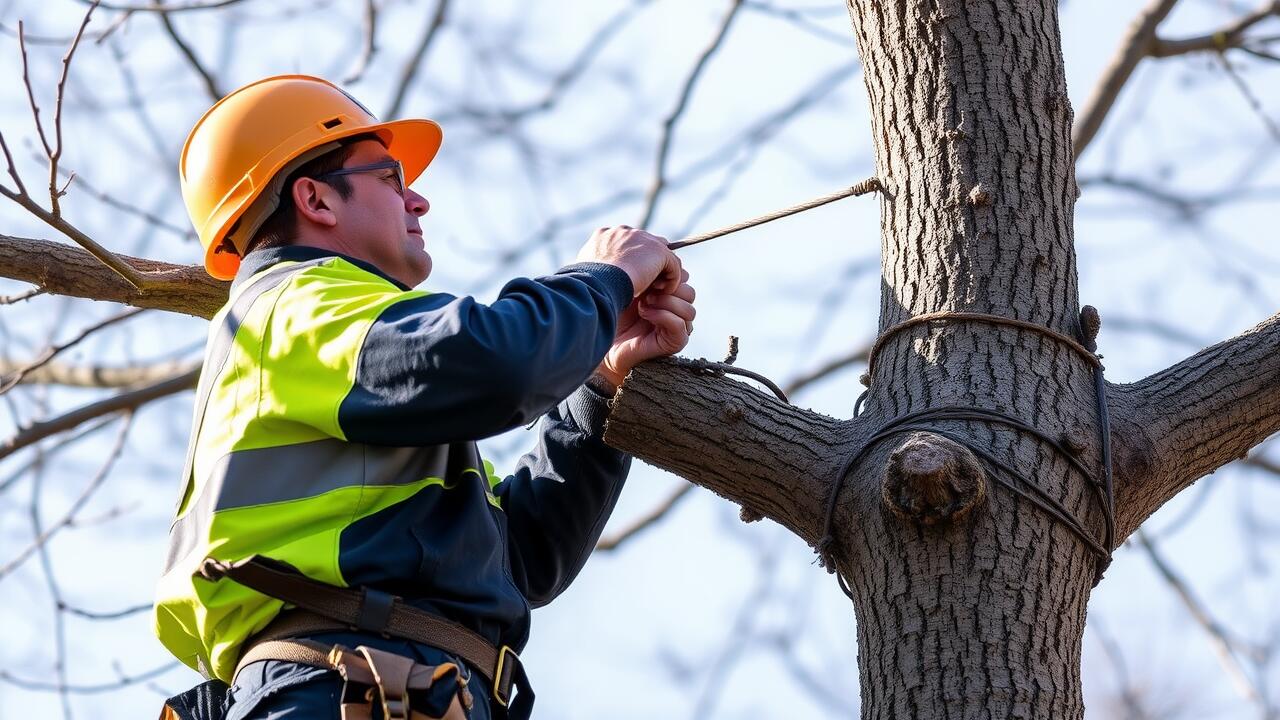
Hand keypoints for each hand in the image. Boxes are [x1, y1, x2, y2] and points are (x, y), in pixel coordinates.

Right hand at [576, 226, 681, 298]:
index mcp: (604, 234)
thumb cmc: (588, 283)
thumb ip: (594, 266)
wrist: (599, 282)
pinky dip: (672, 279)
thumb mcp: (586, 272)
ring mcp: (641, 238)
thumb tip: (593, 275)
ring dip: (660, 270)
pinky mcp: (657, 251)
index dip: (631, 258)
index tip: (631, 276)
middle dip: (648, 262)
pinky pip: (673, 264)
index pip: (626, 241)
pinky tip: (664, 291)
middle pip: (645, 243)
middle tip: (648, 283)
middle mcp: (623, 231)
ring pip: (660, 253)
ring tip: (657, 289)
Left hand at [596, 269, 695, 388]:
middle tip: (646, 290)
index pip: (684, 278)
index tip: (649, 272)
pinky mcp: (673, 342)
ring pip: (690, 310)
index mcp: (666, 292)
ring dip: (666, 303)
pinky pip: (681, 326)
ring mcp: (675, 327)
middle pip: (690, 292)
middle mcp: (673, 310)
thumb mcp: (633, 282)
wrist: (601, 337)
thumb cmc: (612, 309)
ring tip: (644, 304)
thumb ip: (650, 268)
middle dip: (669, 288)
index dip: (670, 273)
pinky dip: (663, 316)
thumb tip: (666, 251)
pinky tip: (645, 314)